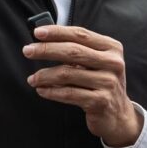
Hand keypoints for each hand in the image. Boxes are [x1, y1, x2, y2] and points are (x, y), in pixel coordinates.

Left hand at [22, 24, 142, 147]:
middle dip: (46, 50)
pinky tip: (42, 90)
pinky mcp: (100, 101)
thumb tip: (44, 41)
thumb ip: (79, 50)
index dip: (57, 32)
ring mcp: (108, 83)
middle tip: (28, 51)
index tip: (37, 32)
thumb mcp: (98, 62)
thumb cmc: (101, 83)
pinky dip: (51, 91)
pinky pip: (69, 93)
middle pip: (72, 51)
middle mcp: (112, 63)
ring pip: (67, 74)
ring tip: (33, 78)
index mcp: (111, 48)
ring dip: (45, 75)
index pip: (80, 34)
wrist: (118, 115)